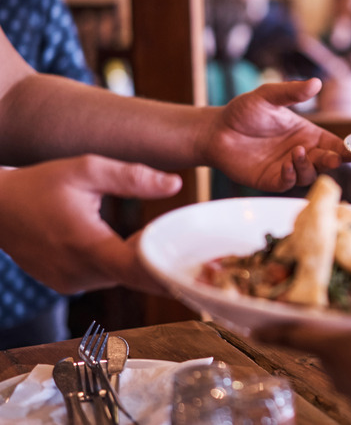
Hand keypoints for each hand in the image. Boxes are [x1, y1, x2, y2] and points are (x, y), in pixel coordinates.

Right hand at [0, 155, 180, 293]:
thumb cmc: (39, 183)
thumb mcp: (86, 168)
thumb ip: (132, 177)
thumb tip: (175, 184)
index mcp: (86, 246)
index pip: (139, 270)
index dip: (169, 270)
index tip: (198, 267)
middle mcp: (80, 273)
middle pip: (137, 277)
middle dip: (167, 267)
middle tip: (209, 259)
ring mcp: (72, 283)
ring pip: (124, 279)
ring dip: (146, 265)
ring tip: (179, 248)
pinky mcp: (68, 284)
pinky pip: (107, 278)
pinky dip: (124, 266)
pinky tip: (143, 250)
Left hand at [199, 78, 350, 191]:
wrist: (216, 131)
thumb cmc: (244, 112)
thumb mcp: (268, 96)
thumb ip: (291, 92)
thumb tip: (316, 82)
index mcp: (307, 134)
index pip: (333, 144)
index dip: (345, 149)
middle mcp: (301, 153)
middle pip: (326, 162)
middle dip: (333, 160)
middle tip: (335, 157)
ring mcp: (287, 168)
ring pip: (309, 174)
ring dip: (309, 166)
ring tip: (298, 152)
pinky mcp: (272, 180)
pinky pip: (288, 183)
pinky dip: (291, 176)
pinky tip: (287, 165)